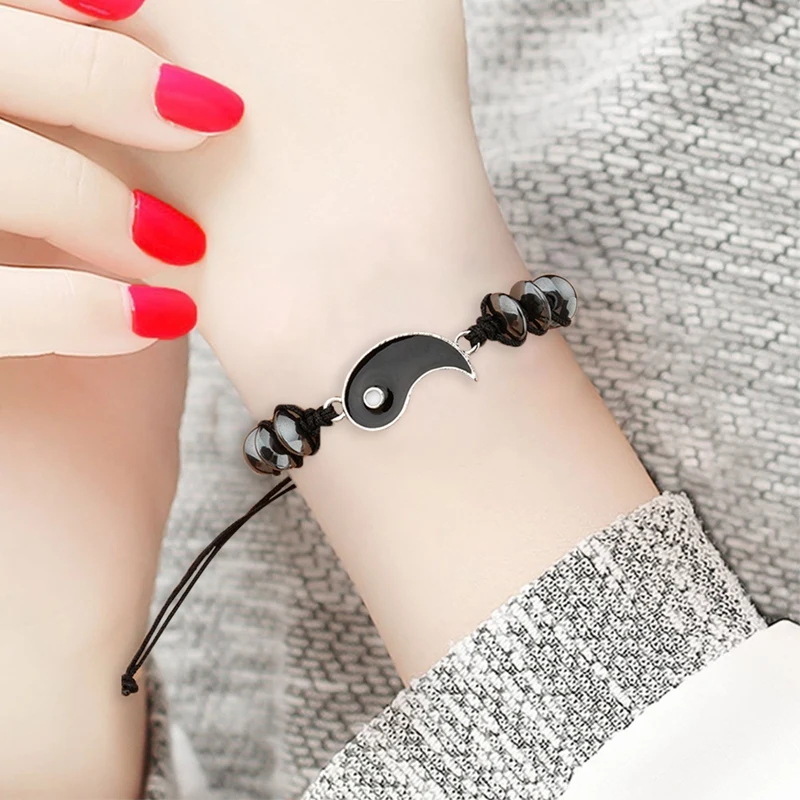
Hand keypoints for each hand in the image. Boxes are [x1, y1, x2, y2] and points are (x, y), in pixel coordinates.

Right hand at [0, 0, 244, 357]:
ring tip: (182, 245)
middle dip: (83, 77)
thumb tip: (158, 51)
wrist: (63, 461)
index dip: (33, 2)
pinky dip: (72, 307)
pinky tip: (161, 318)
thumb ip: (85, 136)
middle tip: (207, 114)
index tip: (132, 9)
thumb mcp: (85, 221)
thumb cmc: (85, 340)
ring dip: (83, 196)